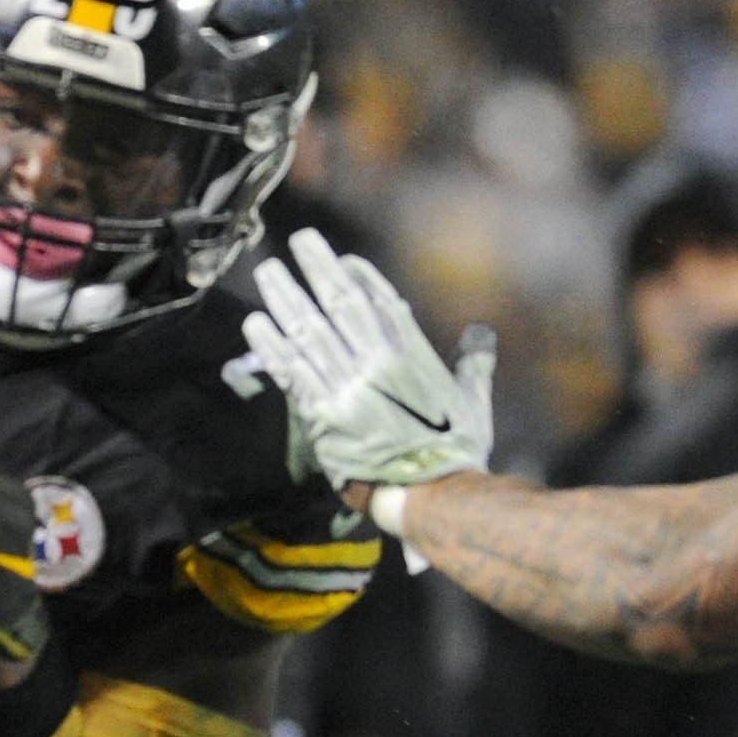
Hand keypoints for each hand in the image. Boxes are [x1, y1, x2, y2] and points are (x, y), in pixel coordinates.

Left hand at [243, 227, 494, 494]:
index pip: (381, 302)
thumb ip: (474, 364)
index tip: (342, 260)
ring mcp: (347, 389)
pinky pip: (291, 373)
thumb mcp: (474, 403)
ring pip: (310, 333)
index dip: (359, 276)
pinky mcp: (323, 416)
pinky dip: (271, 347)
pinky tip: (255, 323)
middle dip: (319, 269)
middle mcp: (377, 364)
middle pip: (341, 305)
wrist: (431, 496)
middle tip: (299, 240)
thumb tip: (481, 335)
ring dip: (286, 299)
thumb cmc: (456, 453)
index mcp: (413, 356)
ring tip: (268, 272)